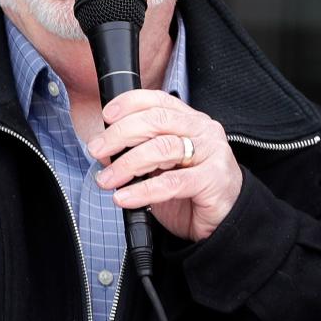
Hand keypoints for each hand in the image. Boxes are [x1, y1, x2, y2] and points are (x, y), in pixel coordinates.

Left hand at [86, 90, 242, 242]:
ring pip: (162, 148)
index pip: (158, 101)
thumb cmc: (190, 190)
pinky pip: (172, 182)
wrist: (223, 220)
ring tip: (106, 179)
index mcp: (189, 120)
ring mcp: (211, 153)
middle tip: (96, 150)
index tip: (106, 116)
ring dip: (127, 163)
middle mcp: (202, 130)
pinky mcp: (213, 179)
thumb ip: (141, 150)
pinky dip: (143, 190)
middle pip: (156, 121)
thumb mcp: (162, 164)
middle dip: (119, 134)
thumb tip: (105, 149)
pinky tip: (124, 198)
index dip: (129, 103)